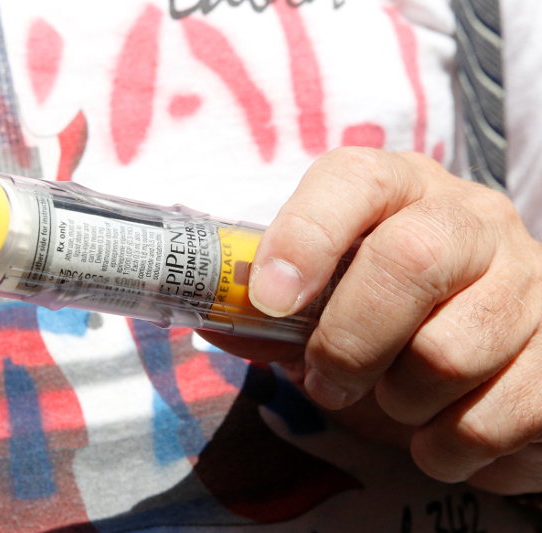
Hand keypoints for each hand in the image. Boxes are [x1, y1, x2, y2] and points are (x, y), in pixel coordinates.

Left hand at [206, 147, 541, 494]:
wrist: (487, 359)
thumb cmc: (387, 323)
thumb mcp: (322, 310)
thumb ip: (268, 317)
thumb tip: (213, 320)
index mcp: (400, 191)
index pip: (354, 180)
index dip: (305, 236)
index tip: (270, 301)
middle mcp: (473, 220)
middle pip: (408, 262)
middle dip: (348, 342)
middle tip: (329, 378)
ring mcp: (531, 282)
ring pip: (447, 355)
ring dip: (397, 404)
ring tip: (396, 400)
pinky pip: (495, 419)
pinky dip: (446, 447)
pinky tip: (441, 429)